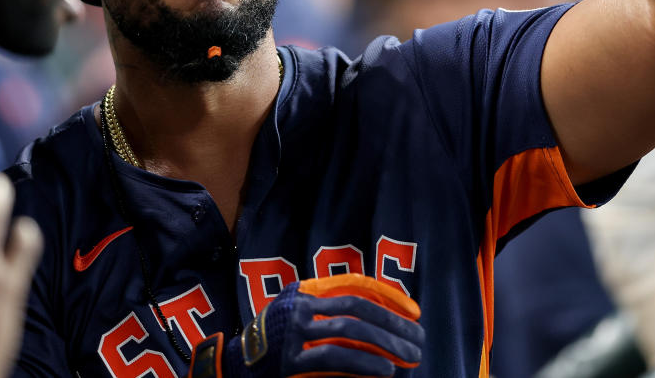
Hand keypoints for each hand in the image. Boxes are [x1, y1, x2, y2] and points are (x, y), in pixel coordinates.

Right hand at [188, 273, 424, 377]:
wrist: (235, 369)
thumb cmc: (277, 346)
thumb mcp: (301, 318)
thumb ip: (332, 313)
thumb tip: (384, 322)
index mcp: (305, 290)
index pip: (356, 284)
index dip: (389, 296)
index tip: (415, 311)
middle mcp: (300, 304)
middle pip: (358, 307)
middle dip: (394, 323)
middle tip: (418, 340)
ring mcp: (294, 331)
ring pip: (350, 329)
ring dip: (386, 343)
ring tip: (409, 357)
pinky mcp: (291, 360)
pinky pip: (336, 357)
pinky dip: (364, 363)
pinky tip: (385, 371)